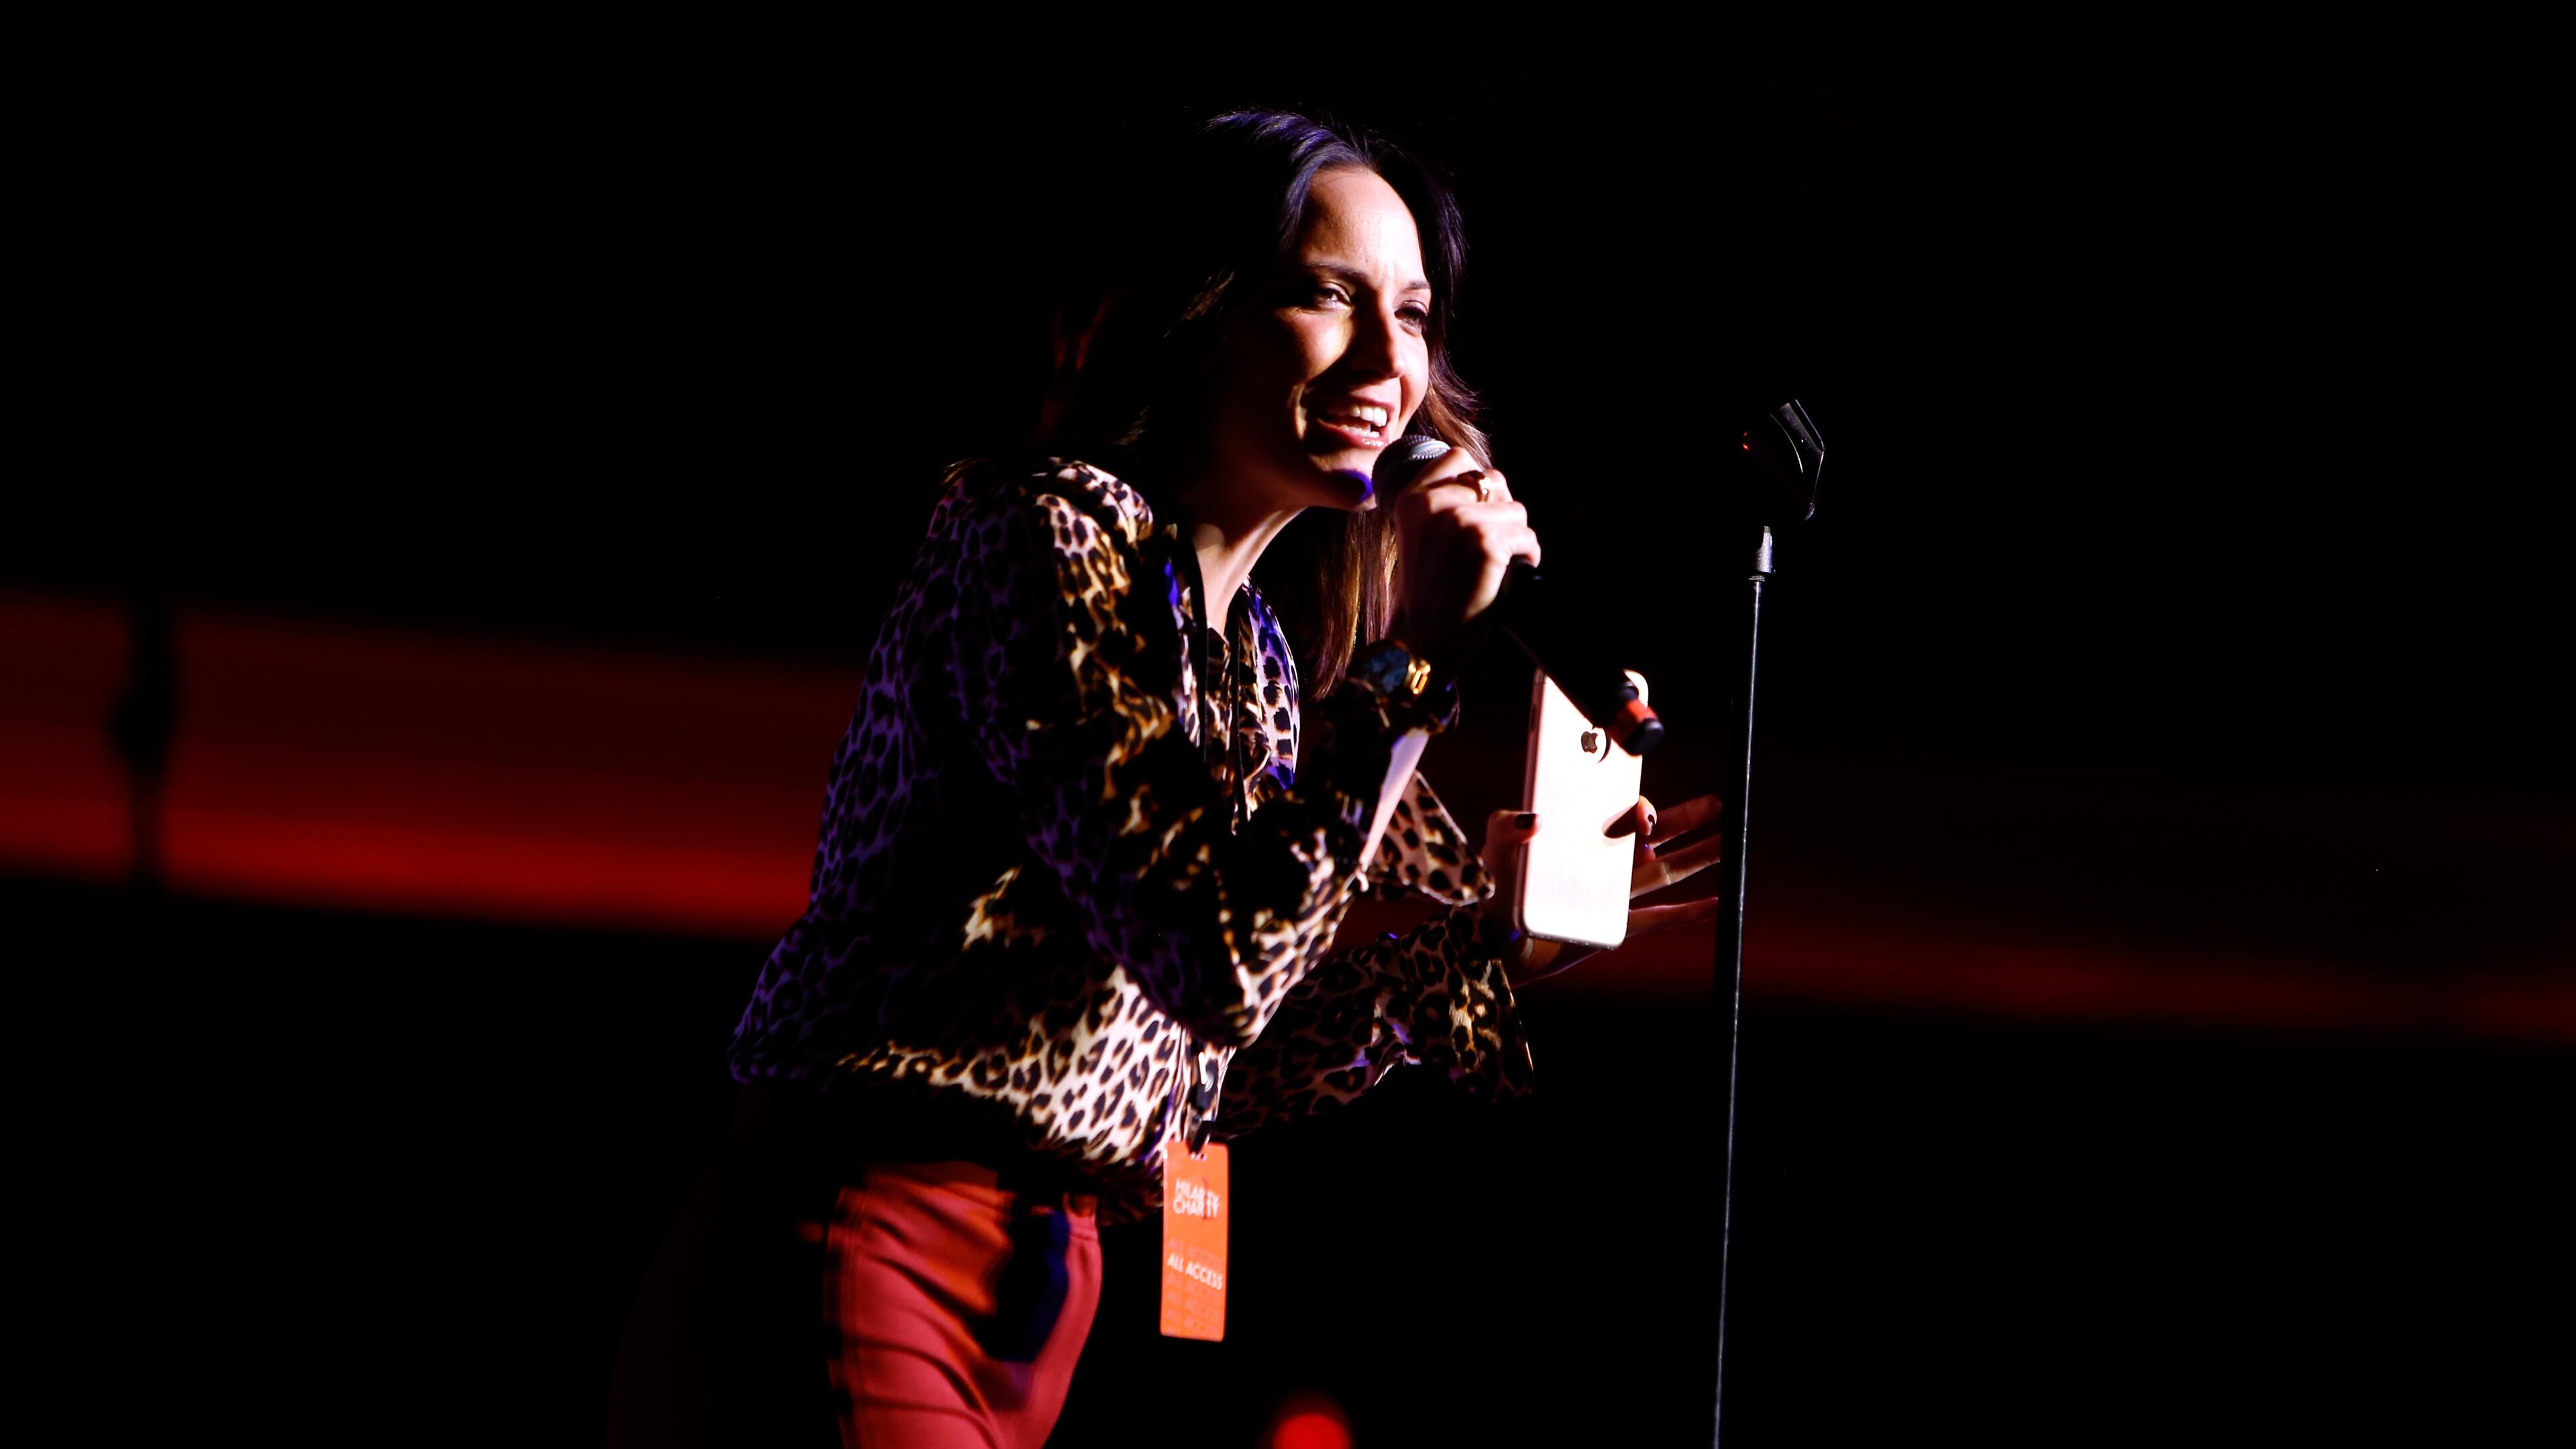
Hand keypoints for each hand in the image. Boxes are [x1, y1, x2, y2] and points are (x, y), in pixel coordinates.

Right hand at [1386, 451, 1540, 669]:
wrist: (1421, 638)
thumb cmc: (1425, 594)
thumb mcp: (1419, 535)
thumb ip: (1442, 506)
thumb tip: (1489, 484)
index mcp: (1411, 498)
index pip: (1458, 458)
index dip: (1478, 481)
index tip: (1481, 508)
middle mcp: (1434, 502)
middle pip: (1493, 480)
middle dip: (1501, 509)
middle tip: (1493, 542)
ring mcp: (1461, 520)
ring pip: (1515, 510)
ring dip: (1515, 537)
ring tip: (1499, 564)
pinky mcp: (1487, 543)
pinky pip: (1527, 538)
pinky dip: (1526, 557)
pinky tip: (1509, 575)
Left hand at [1478, 793, 1726, 987]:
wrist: (1494, 943)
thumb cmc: (1493, 891)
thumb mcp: (1494, 849)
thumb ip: (1506, 825)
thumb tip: (1533, 818)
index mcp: (1581, 834)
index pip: (1620, 813)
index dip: (1639, 809)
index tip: (1645, 815)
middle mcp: (1602, 860)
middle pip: (1654, 836)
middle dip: (1686, 819)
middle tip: (1718, 804)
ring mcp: (1612, 893)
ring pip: (1665, 871)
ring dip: (1698, 857)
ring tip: (1730, 842)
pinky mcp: (1614, 926)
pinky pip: (1658, 918)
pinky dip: (1688, 913)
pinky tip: (1716, 903)